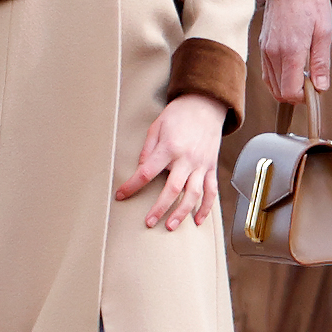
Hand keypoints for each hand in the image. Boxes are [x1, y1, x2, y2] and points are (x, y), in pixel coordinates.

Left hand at [116, 93, 227, 227]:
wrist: (206, 105)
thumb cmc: (178, 115)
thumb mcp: (156, 127)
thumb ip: (147, 149)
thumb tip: (141, 169)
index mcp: (170, 148)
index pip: (147, 172)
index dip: (132, 186)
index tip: (121, 195)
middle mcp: (187, 158)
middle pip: (173, 189)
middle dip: (159, 208)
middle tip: (149, 222)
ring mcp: (201, 164)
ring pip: (193, 194)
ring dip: (182, 212)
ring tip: (170, 226)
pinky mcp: (211, 167)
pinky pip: (210, 190)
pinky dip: (206, 207)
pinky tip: (197, 220)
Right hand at [261, 0, 331, 102]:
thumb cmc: (311, 4)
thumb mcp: (324, 33)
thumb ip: (321, 63)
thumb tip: (321, 88)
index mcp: (289, 51)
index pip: (288, 91)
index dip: (303, 97)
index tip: (315, 90)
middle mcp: (272, 53)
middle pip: (279, 91)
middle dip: (296, 93)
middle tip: (313, 82)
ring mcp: (264, 49)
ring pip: (271, 83)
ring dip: (287, 86)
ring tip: (305, 73)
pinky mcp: (262, 45)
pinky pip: (267, 72)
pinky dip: (279, 77)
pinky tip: (293, 69)